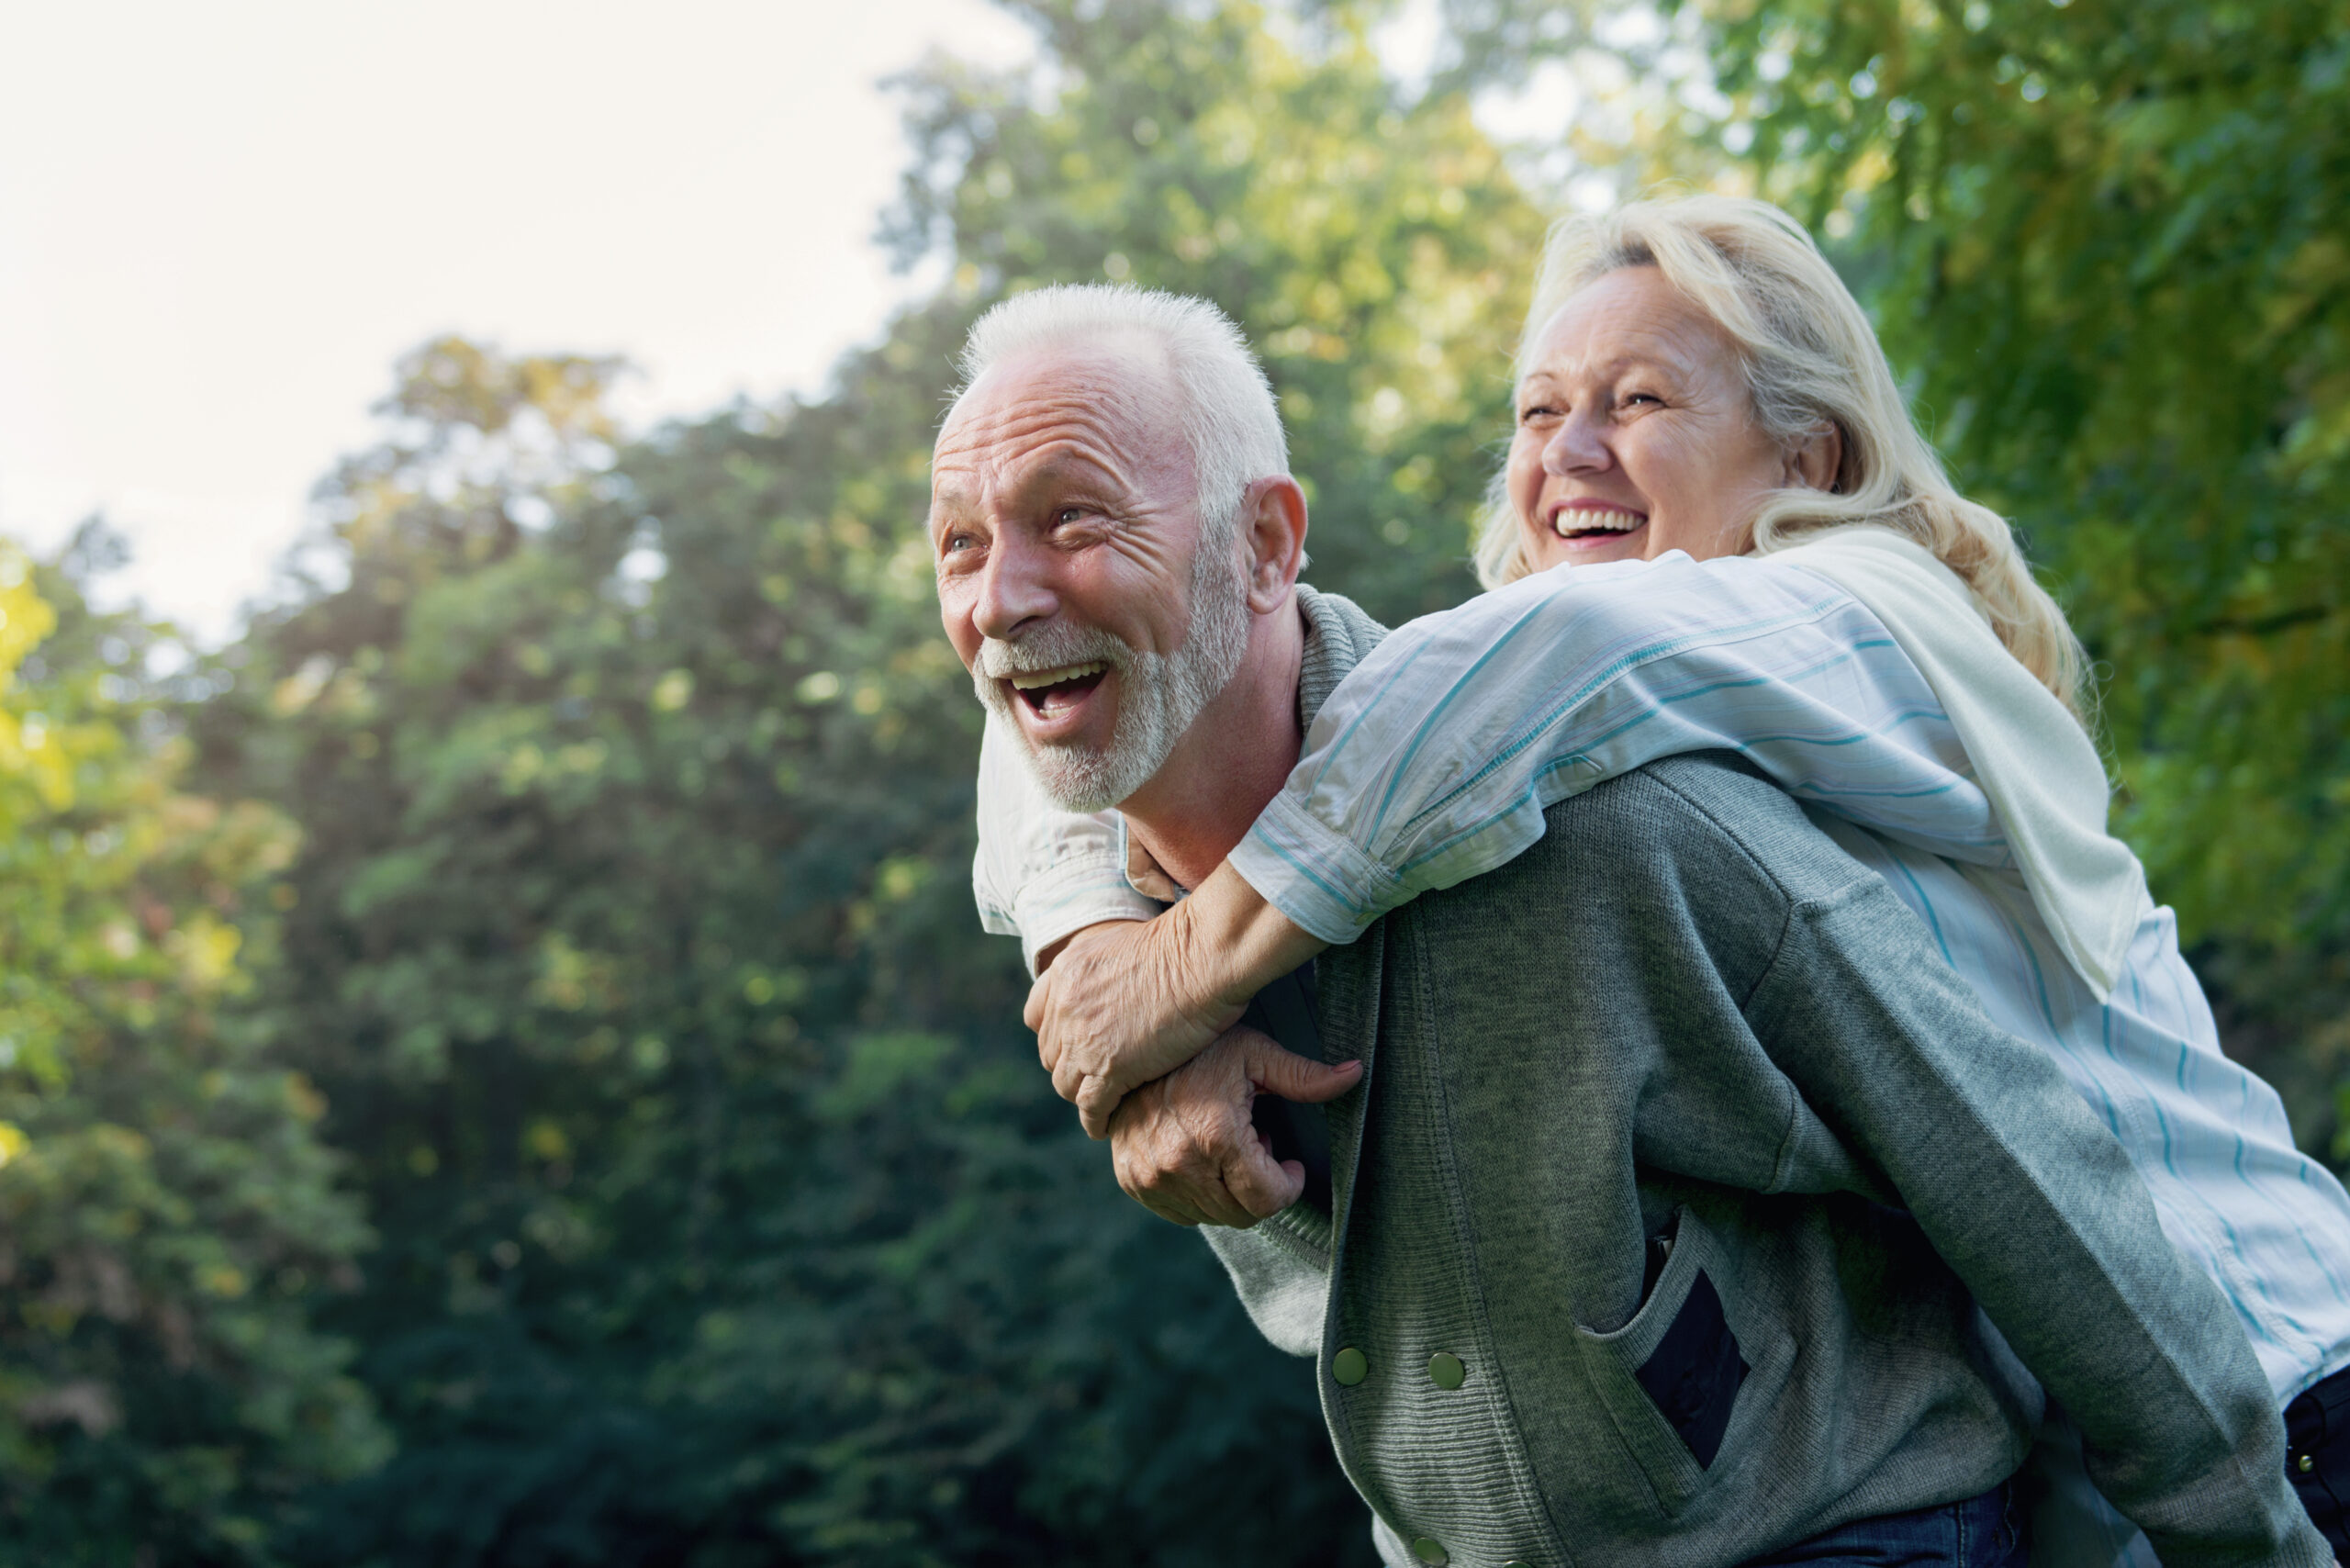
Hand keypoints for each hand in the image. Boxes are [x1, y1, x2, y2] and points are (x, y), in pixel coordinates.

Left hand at [1027, 864, 1329, 1137]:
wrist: (1202, 955)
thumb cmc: (1183, 943)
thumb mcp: (1121, 938)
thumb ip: (1103, 963)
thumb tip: (1110, 978)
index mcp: (1065, 972)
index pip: (1037, 1016)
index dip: (1053, 1034)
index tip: (1070, 1044)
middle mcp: (1065, 1006)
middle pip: (1051, 1054)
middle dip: (1068, 1067)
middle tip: (1091, 1078)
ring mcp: (1083, 1038)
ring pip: (1066, 1083)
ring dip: (1082, 1095)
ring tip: (1100, 1105)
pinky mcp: (1108, 1068)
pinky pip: (1090, 1106)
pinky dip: (1096, 1120)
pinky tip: (1105, 1126)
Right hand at [1107, 1025, 1360, 1227]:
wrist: (1128, 1044)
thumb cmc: (1199, 1046)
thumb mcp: (1255, 1054)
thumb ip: (1305, 1075)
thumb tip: (1355, 1074)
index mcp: (1215, 1135)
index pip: (1266, 1199)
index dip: (1288, 1186)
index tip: (1290, 1166)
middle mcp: (1179, 1163)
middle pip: (1241, 1214)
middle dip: (1261, 1187)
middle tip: (1258, 1146)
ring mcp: (1151, 1176)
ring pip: (1213, 1215)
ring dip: (1230, 1189)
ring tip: (1228, 1146)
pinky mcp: (1133, 1181)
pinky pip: (1182, 1211)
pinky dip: (1200, 1192)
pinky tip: (1201, 1154)